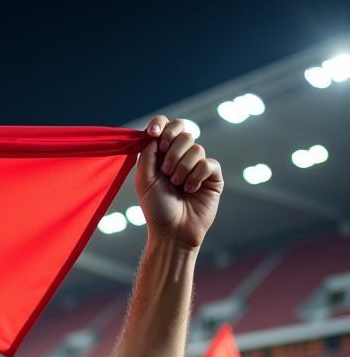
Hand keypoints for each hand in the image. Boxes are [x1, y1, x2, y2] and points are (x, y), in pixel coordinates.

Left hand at [136, 116, 222, 250]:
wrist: (172, 232)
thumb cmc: (156, 209)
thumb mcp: (144, 179)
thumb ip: (147, 153)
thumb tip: (155, 132)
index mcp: (162, 155)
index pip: (165, 126)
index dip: (161, 125)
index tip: (154, 134)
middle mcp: (180, 157)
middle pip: (183, 131)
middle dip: (172, 151)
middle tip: (165, 171)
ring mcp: (197, 165)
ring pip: (196, 148)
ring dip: (182, 168)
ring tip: (177, 186)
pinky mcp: (213, 175)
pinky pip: (208, 163)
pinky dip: (196, 176)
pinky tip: (191, 190)